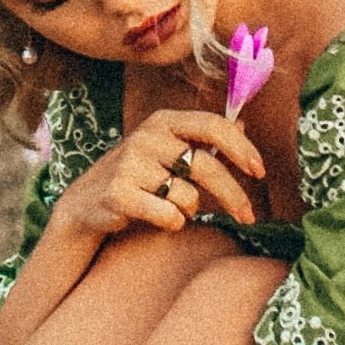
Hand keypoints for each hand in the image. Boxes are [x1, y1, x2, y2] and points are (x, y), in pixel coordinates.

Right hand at [61, 106, 263, 245]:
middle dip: (233, 195)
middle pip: (206, 165)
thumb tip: (243, 125)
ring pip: (189, 196)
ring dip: (190, 210)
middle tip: (248, 217)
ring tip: (173, 208)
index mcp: (162, 122)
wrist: (84, 204)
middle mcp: (146, 137)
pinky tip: (159, 219)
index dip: (241, 148)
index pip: (212, 125)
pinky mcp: (120, 194)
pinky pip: (170, 216)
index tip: (259, 171)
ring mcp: (130, 165)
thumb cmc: (136, 176)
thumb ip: (202, 138)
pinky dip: (173, 222)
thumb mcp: (166, 150)